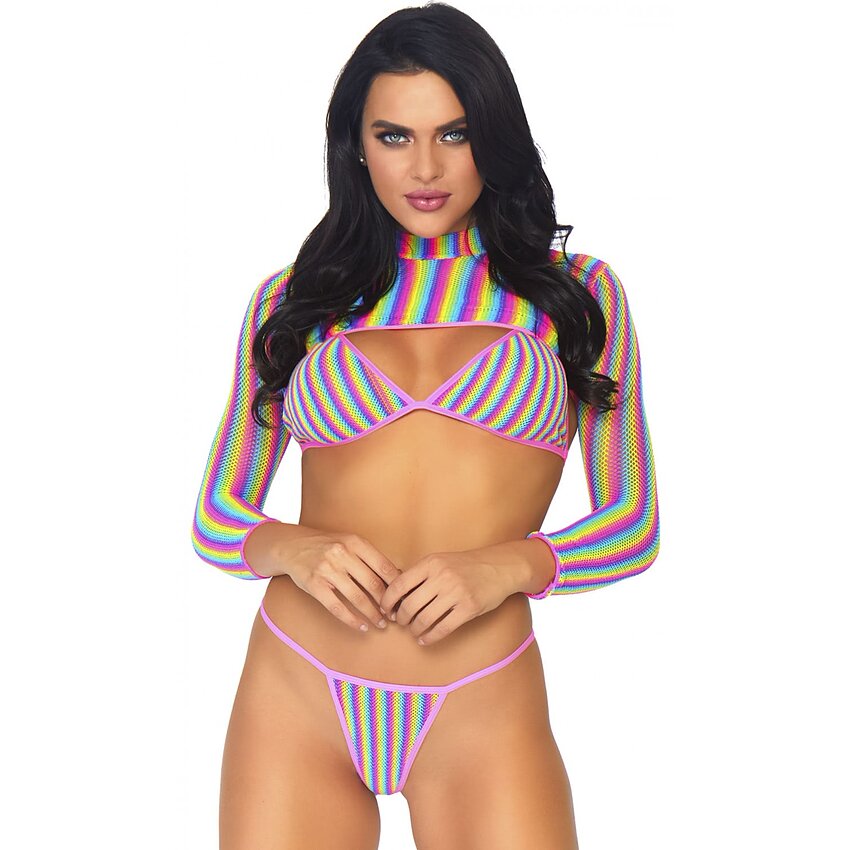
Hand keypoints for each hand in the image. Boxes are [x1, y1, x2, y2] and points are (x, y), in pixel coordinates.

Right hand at [282, 532, 402, 632]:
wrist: (293, 545)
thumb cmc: (328, 545)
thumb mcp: (349, 542)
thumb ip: (370, 557)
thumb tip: (398, 577)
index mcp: (356, 542)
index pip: (384, 566)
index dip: (396, 585)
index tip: (403, 598)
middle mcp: (342, 554)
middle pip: (373, 584)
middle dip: (387, 603)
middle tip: (395, 615)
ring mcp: (327, 570)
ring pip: (358, 598)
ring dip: (373, 614)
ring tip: (381, 623)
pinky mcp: (315, 585)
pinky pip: (337, 607)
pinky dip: (352, 620)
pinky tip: (362, 626)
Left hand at [378, 549, 513, 646]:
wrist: (499, 567)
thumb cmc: (465, 565)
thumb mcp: (440, 561)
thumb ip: (420, 574)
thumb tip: (394, 594)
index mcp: (431, 563)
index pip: (399, 584)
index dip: (387, 601)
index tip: (385, 610)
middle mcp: (442, 577)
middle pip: (409, 605)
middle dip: (401, 618)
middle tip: (400, 622)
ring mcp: (456, 593)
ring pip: (424, 619)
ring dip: (414, 629)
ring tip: (414, 631)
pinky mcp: (468, 608)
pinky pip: (443, 628)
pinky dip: (430, 637)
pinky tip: (425, 639)